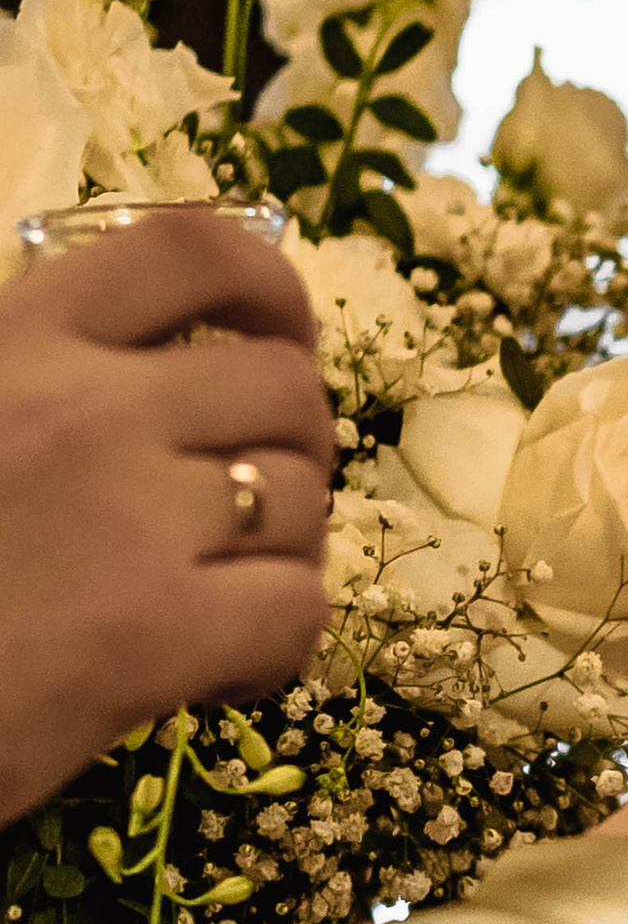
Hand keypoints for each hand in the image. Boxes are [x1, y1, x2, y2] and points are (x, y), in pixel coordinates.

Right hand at [0, 218, 335, 823]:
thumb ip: (28, 380)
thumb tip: (129, 375)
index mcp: (14, 339)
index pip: (192, 251)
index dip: (269, 289)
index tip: (275, 337)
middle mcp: (87, 406)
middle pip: (284, 386)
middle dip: (293, 446)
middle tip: (246, 504)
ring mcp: (132, 515)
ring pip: (302, 499)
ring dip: (284, 550)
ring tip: (217, 594)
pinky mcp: (158, 632)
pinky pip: (297, 606)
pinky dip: (278, 645)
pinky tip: (213, 672)